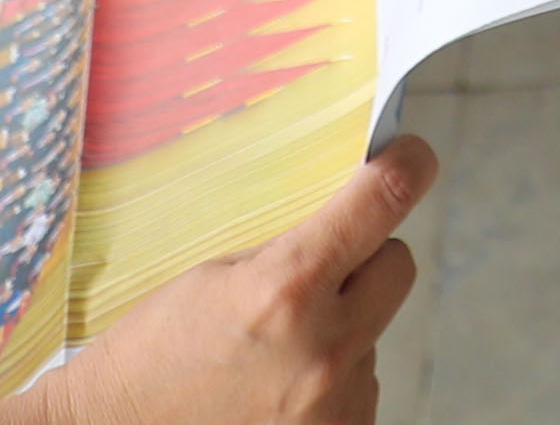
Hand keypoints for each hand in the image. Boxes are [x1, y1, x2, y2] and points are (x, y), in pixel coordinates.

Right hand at [8, 138, 430, 424]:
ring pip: (374, 333)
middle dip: (367, 258)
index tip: (410, 159)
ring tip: (273, 352)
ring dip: (341, 329)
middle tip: (323, 267)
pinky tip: (278, 388)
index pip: (380, 204)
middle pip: (397, 268)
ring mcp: (337, 405)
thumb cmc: (149, 360)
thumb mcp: (212, 278)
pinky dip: (331, 380)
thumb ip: (287, 250)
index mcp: (286, 289)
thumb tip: (348, 218)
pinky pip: (360, 385)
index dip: (405, 169)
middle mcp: (325, 349)